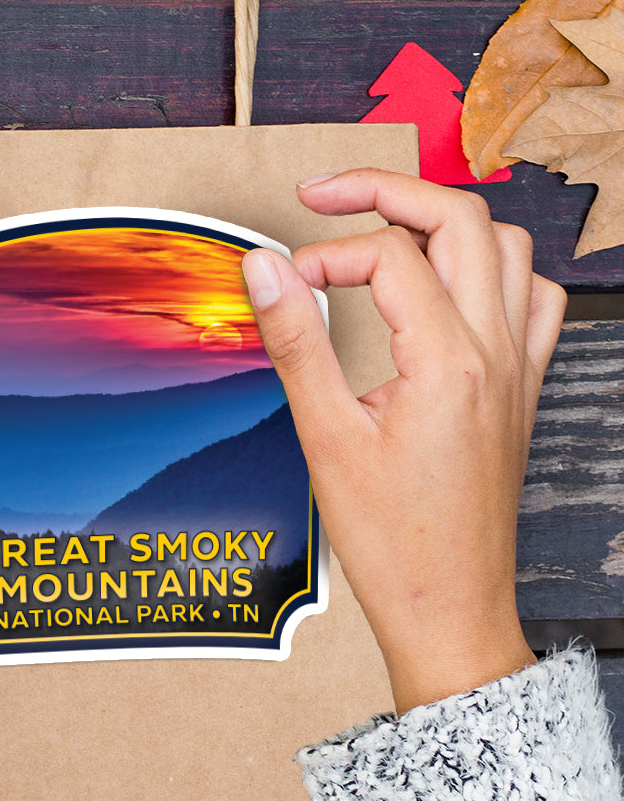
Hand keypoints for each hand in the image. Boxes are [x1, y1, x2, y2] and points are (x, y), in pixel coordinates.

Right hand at [242, 169, 564, 713]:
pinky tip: (451, 288)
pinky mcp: (522, 388)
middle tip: (325, 196)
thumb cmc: (391, 540)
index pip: (388, 256)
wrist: (449, 609)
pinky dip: (494, 269)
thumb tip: (265, 267)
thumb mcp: (326, 437)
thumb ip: (297, 341)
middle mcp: (497, 352)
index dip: (325, 254)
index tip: (286, 283)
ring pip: (507, 247)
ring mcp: (520, 368)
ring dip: (444, 223)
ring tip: (385, 233)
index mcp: (449, 361)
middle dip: (387, 190)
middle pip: (461, 218)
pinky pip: (535, 298)